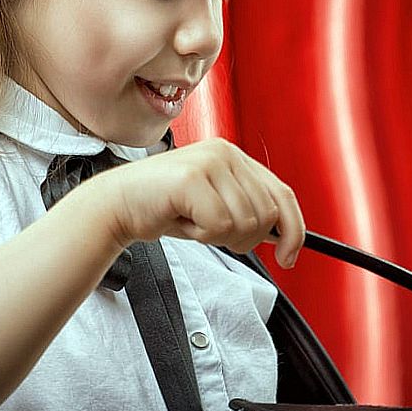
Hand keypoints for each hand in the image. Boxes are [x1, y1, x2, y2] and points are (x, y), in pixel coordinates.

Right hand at [98, 137, 304, 266]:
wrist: (117, 205)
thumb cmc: (166, 208)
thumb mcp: (216, 206)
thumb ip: (249, 210)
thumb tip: (287, 236)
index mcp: (235, 157)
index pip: (283, 195)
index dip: (293, 230)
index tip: (291, 257)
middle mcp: (226, 153)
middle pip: (266, 214)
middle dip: (244, 238)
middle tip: (212, 232)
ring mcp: (210, 163)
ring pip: (244, 222)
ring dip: (218, 236)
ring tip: (193, 221)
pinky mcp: (192, 178)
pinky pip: (219, 225)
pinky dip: (201, 235)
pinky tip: (183, 220)